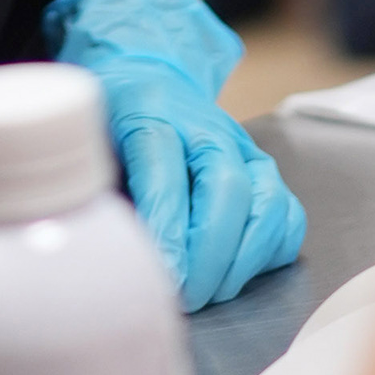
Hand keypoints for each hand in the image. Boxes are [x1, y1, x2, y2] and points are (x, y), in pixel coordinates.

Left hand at [45, 0, 306, 312]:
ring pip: (266, 205)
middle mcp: (207, 127)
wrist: (148, 78)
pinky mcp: (267, 172)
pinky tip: (235, 274)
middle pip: (227, 187)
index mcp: (151, 110)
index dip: (166, 224)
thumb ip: (96, 187)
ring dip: (241, 261)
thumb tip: (110, 254)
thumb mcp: (88, 141)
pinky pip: (286, 217)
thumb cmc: (111, 120)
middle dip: (209, 253)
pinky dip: (267, 253)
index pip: (164, 167)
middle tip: (186, 296)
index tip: (162, 273)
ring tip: (208, 294)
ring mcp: (244, 149)